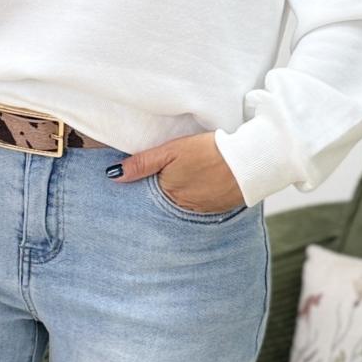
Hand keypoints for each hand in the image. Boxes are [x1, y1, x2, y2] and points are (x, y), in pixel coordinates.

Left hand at [109, 130, 245, 212]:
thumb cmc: (208, 151)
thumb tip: (113, 175)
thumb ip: (142, 163)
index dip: (143, 186)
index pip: (146, 195)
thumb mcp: (172, 151)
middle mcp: (182, 208)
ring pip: (181, 203)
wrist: (249, 162)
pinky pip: (199, 205)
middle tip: (166, 175)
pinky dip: (196, 196)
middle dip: (160, 191)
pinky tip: (200, 182)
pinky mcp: (217, 209)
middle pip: (164, 201)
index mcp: (168, 194)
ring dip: (180, 193)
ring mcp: (200, 211)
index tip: (141, 179)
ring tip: (185, 177)